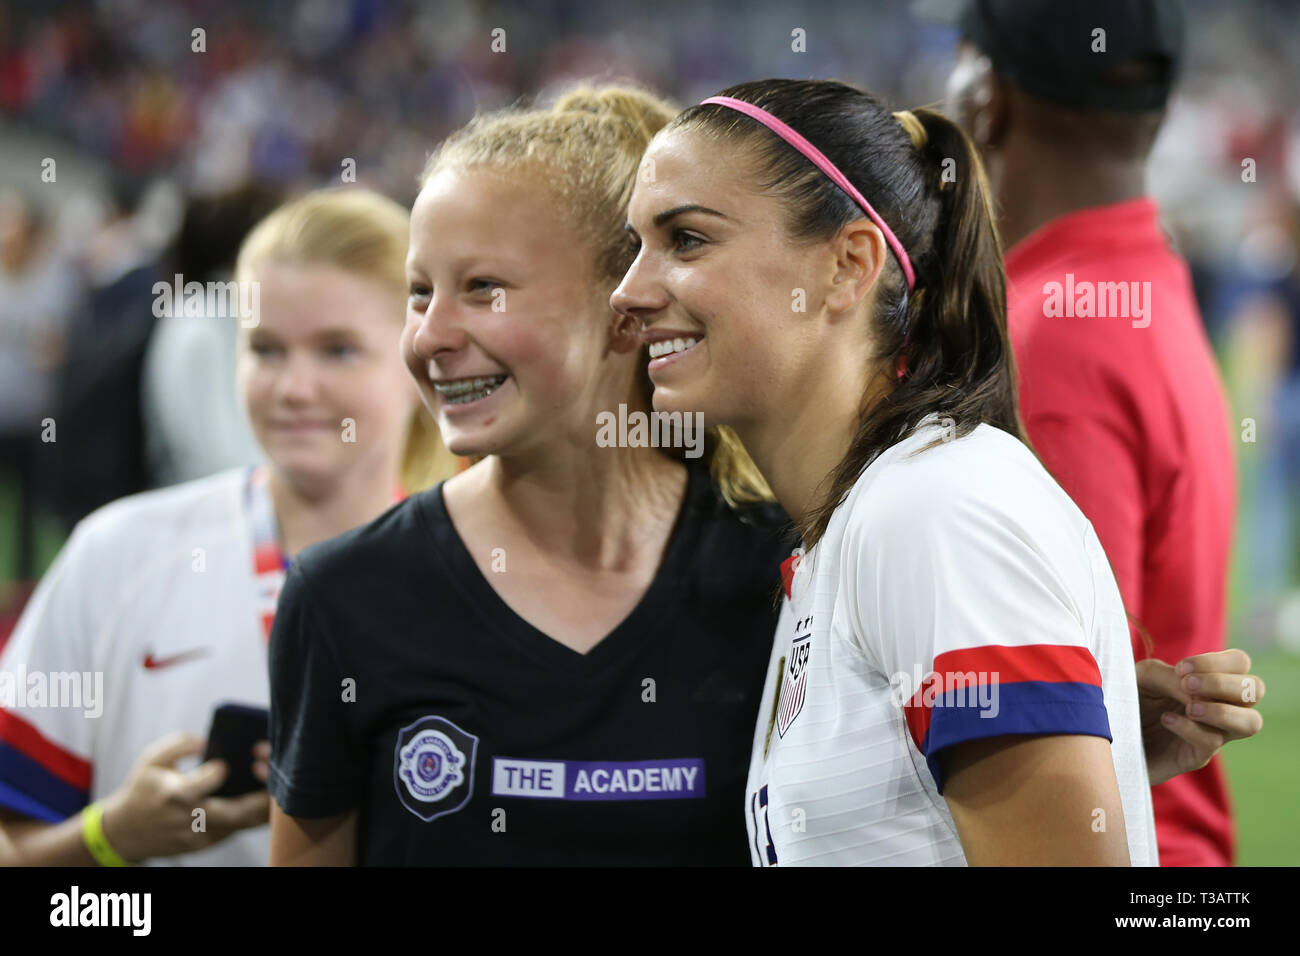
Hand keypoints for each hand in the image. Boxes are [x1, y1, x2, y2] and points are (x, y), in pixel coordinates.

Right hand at [99, 731, 269, 861]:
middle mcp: (187, 819)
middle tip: (269, 771)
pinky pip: (238, 829)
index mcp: (171, 795)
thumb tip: (207, 740)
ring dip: (264, 804)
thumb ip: (179, 744)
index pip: (195, 790)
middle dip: (259, 795)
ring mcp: (198, 836)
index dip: (214, 776)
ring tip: (272, 780)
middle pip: (233, 814)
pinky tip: (262, 793)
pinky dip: (254, 813)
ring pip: (242, 824)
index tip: (225, 763)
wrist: (126, 831)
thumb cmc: (144, 788)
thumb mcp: (152, 759)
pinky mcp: (206, 844)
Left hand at [1137, 649, 1264, 785]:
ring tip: (1189, 707)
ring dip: (1222, 710)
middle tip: (1186, 685)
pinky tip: (1165, 720)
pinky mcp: (1194, 757)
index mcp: (1206, 681)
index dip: (1217, 662)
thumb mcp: (1141, 677)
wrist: (1105, 733)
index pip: (1239, 663)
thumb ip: (1168, 676)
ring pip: (1251, 722)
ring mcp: (1210, 733)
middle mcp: (1217, 706)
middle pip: (1256, 689)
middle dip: (1223, 683)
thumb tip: (1194, 690)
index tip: (1181, 668)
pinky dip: (1190, 728)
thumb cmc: (1125, 699)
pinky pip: (1211, 743)